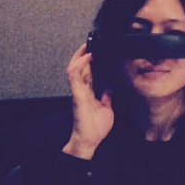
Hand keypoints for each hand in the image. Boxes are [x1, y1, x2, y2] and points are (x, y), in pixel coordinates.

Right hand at [63, 42, 113, 158]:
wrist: (89, 141)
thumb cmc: (95, 127)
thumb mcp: (107, 108)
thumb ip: (107, 96)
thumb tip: (111, 86)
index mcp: (88, 92)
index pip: (88, 72)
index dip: (90, 60)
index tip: (97, 50)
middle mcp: (82, 90)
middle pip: (79, 67)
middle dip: (83, 54)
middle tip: (90, 43)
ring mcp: (78, 92)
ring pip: (74, 69)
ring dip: (80, 56)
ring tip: (87, 46)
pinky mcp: (77, 96)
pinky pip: (74, 78)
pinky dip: (79, 66)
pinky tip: (86, 58)